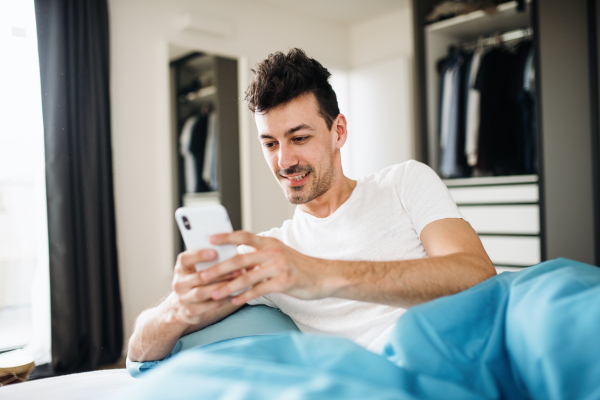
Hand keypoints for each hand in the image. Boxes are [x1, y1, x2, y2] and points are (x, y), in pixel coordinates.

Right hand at [169, 249, 241, 324]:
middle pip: (198, 277)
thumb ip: (210, 261)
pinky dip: (221, 301)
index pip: (185, 259)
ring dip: (221, 287)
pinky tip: (233, 295)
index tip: (215, 252)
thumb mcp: (198, 269)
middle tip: (237, 269)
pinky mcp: (190, 312)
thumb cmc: (197, 280)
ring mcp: (183, 299)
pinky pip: (207, 307)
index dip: (199, 255)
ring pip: (202, 293)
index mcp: (181, 268)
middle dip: (220, 273)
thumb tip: (230, 250)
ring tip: (237, 283)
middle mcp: (179, 283)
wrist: (182, 305)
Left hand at [200, 231, 327, 304]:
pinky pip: (260, 290)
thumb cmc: (299, 267)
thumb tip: (236, 261)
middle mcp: (273, 252)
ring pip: (247, 278)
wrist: (324, 277)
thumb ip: (260, 256)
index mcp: (270, 243)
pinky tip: (234, 301)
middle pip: (240, 260)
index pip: (245, 236)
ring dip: (228, 287)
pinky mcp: (284, 282)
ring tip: (213, 294)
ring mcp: (279, 267)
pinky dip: (245, 296)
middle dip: (219, 269)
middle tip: (202, 275)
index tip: (210, 239)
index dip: (227, 237)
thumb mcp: (280, 255)